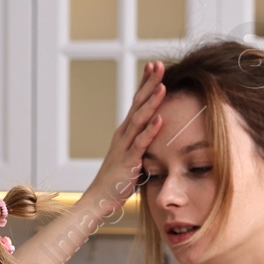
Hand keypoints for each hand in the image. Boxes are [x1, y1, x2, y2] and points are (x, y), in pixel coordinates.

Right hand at [82, 61, 165, 214]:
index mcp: (126, 131)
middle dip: (149, 83)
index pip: (136, 101)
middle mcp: (124, 134)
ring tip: (163, 86)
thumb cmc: (117, 179)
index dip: (145, 83)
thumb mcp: (132, 155)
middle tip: (159, 64)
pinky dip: (150, 131)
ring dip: (151, 102)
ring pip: (139, 119)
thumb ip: (142, 142)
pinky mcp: (129, 161)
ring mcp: (125, 146)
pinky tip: (160, 119)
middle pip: (137, 103)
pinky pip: (141, 143)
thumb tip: (155, 133)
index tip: (154, 65)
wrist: (100, 199)